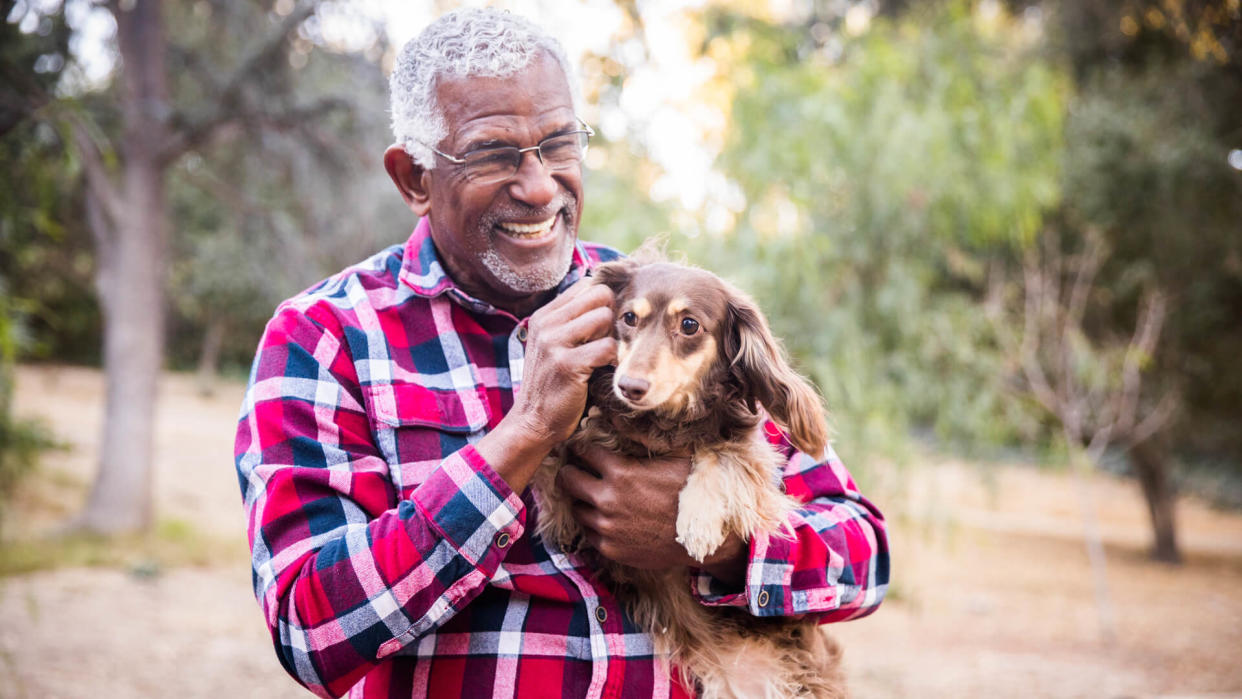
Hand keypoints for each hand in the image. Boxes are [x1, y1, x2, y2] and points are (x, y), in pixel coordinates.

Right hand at [509, 279, 616, 446]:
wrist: (533, 421)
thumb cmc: (552, 383)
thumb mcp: (552, 345)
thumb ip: (572, 322)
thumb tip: (606, 297)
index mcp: (545, 315)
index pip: (586, 285)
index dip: (603, 303)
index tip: (603, 327)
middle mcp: (547, 324)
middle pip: (600, 294)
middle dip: (611, 316)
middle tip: (606, 340)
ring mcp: (554, 342)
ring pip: (605, 317)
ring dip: (612, 337)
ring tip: (604, 356)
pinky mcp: (567, 364)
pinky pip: (607, 347)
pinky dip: (613, 359)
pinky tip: (605, 370)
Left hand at [558, 443, 748, 582]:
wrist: (704, 538)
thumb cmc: (692, 493)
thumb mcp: (674, 457)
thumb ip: (644, 438)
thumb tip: (620, 418)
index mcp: (621, 472)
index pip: (584, 452)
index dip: (581, 448)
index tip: (580, 448)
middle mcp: (607, 499)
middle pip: (569, 480)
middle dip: (570, 472)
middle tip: (573, 470)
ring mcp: (607, 527)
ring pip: (576, 508)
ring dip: (582, 500)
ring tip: (591, 496)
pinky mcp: (610, 549)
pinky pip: (590, 533)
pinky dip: (594, 524)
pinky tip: (606, 518)